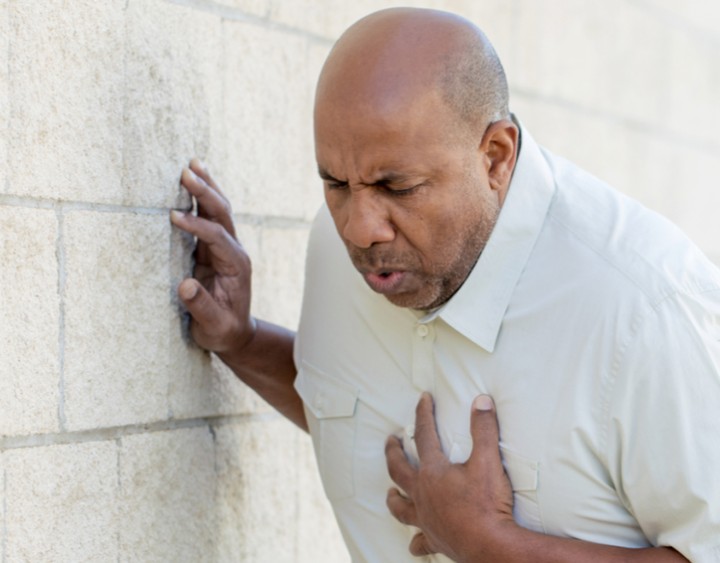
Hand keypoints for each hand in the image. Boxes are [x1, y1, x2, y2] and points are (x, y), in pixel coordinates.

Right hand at [170, 159, 255, 353]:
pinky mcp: (214, 247)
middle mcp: (234, 251)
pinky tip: (194, 179)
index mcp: (237, 266)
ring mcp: (225, 247)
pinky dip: (201, 198)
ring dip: (207, 187)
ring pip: (219, 210)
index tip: (174, 216)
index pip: (217, 237)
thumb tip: (185, 285)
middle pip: (223, 214)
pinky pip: (209, 217)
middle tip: (187, 172)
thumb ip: (202, 308)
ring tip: (193, 163)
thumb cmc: (223, 331)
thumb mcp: (214, 327)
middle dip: (206, 192)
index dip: (197, 226)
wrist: (234, 333)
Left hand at [385, 393, 516, 560]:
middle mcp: (422, 495)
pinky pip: (419, 542)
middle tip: (391, 441)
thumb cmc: (487, 504)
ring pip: (400, 508)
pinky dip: (416, 541)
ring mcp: (425, 519)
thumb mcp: (488, 461)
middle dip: (393, 452)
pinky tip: (414, 543)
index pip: (424, 435)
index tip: (423, 399)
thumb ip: (484, 429)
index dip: (423, 414)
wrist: (491, 546)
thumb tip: (481, 401)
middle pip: (398, 469)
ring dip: (394, 498)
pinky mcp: (434, 540)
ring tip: (390, 493)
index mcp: (432, 472)